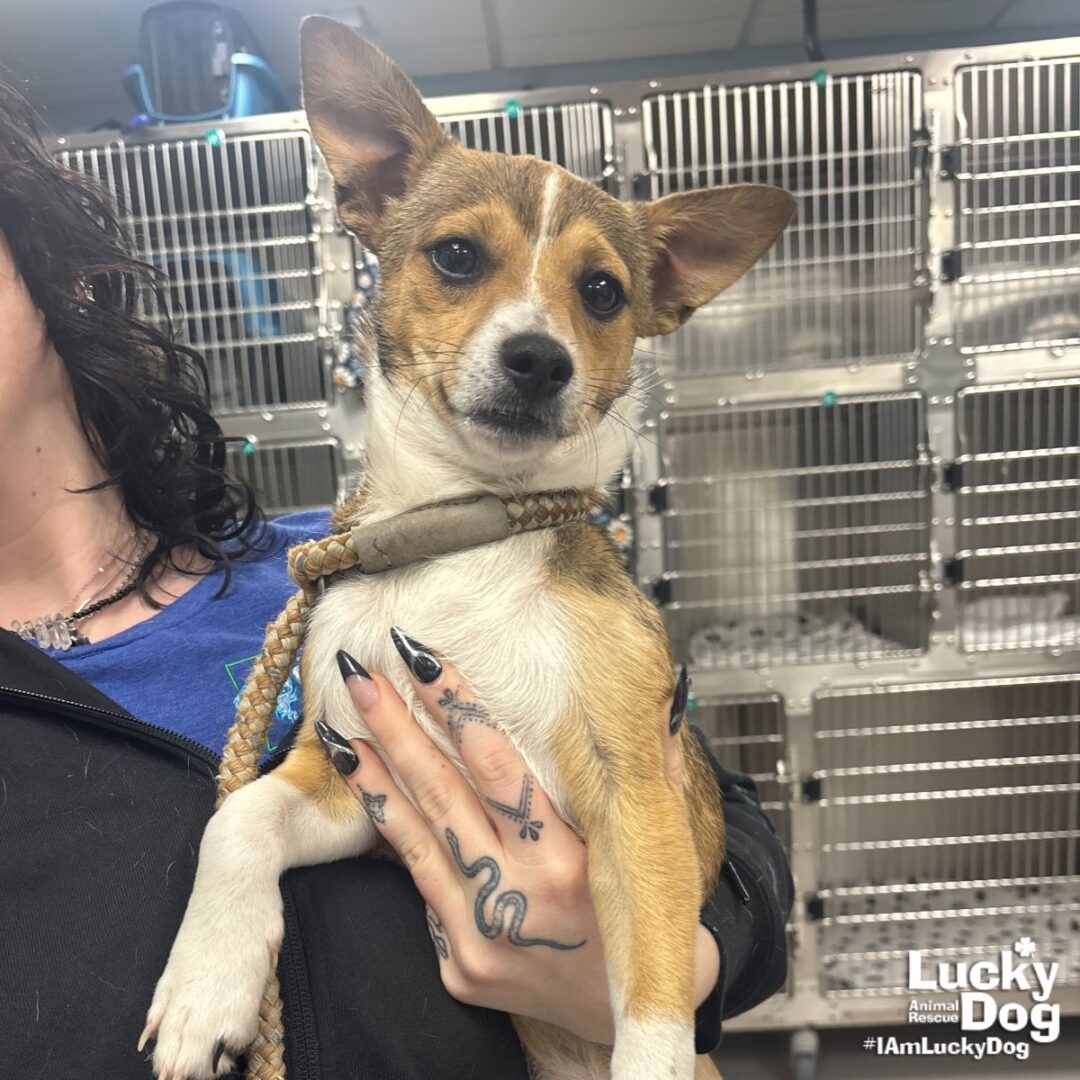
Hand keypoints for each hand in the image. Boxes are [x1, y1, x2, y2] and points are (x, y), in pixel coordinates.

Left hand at [325, 635, 718, 1044]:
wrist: (636, 1025)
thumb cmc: (652, 930)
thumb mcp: (667, 854)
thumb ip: (657, 776)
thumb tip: (662, 704)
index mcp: (570, 863)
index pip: (497, 765)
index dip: (456, 706)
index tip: (422, 659)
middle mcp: (516, 899)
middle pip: (441, 794)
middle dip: (395, 726)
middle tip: (359, 674)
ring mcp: (479, 938)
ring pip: (415, 841)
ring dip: (374, 779)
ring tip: (340, 729)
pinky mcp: (459, 968)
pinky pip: (424, 891)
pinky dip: (400, 841)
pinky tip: (375, 799)